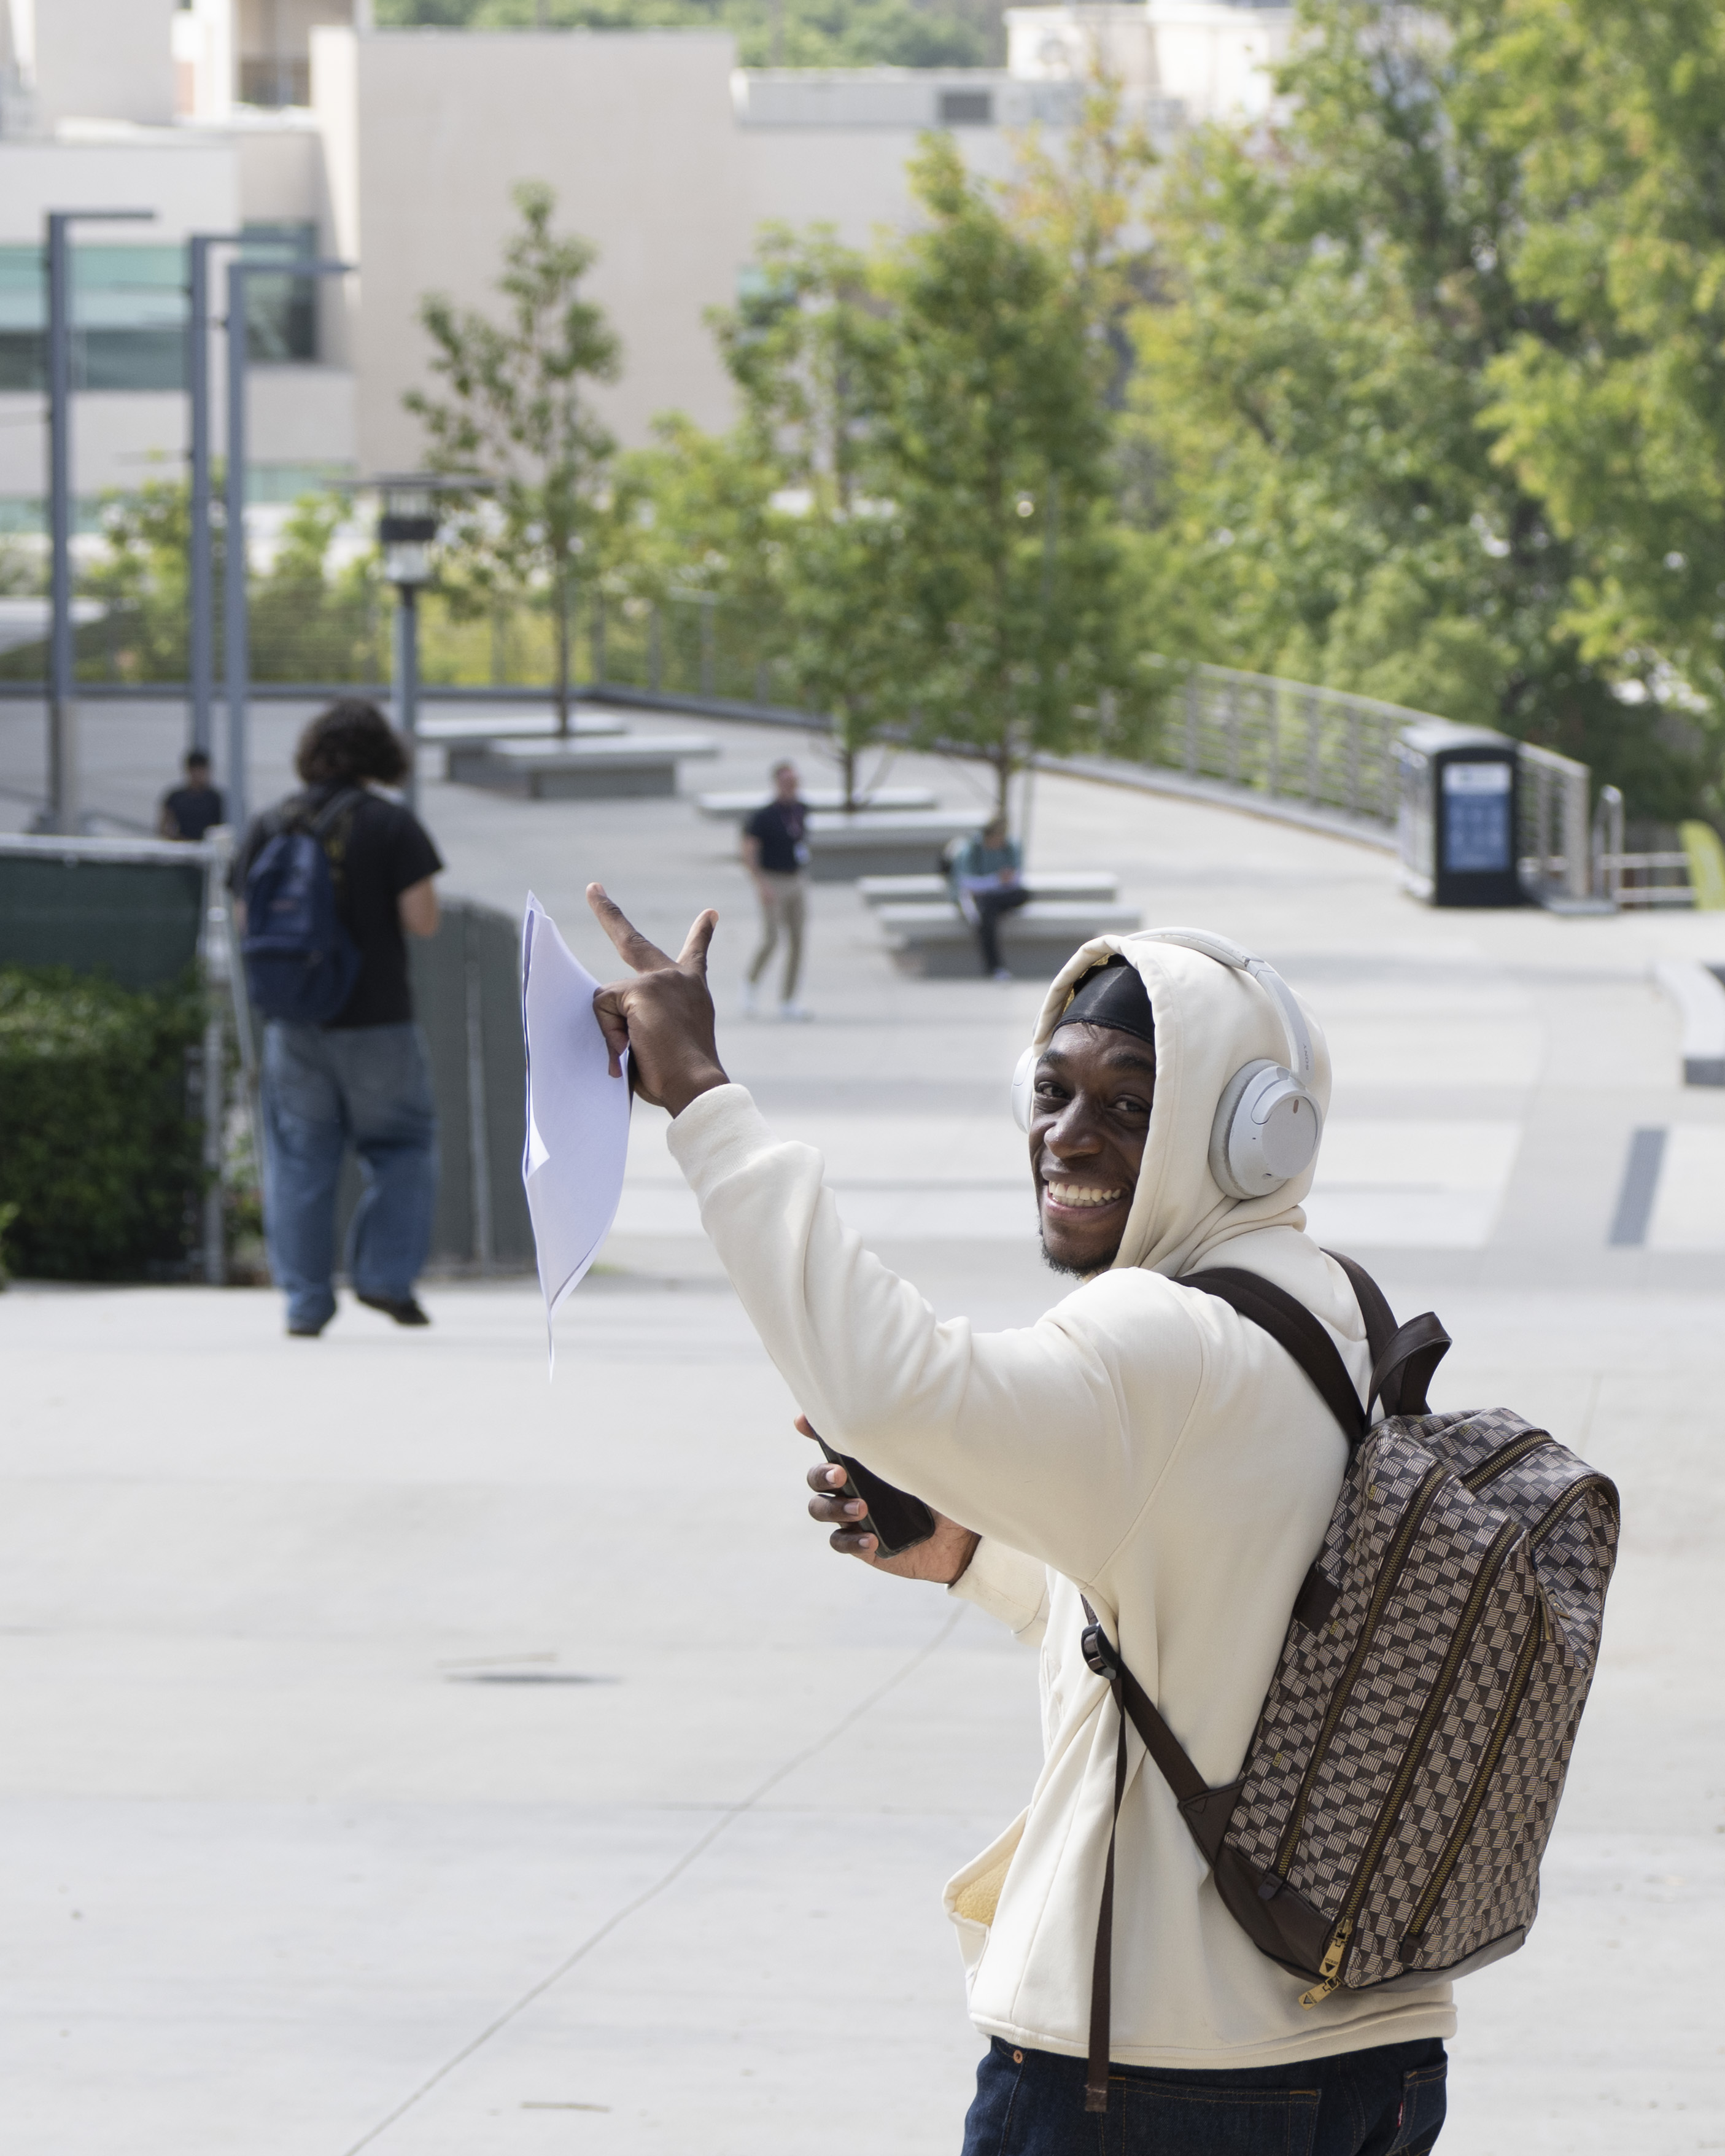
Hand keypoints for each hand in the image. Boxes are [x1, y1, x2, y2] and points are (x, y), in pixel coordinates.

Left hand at [587, 883, 728, 1115]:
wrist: (696, 1084)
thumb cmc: (679, 1074)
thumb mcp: (663, 1038)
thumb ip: (641, 1018)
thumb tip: (605, 1013)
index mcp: (692, 991)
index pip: (696, 955)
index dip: (701, 935)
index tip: (709, 914)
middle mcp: (678, 978)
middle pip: (632, 942)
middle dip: (607, 912)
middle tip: (592, 889)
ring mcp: (659, 979)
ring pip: (608, 998)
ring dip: (612, 1030)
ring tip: (638, 1052)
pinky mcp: (641, 989)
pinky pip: (603, 1007)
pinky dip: (609, 1033)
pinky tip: (630, 1046)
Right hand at [799, 1417, 979, 1583]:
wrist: (964, 1538)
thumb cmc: (945, 1490)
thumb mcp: (929, 1462)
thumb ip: (910, 1442)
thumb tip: (898, 1406)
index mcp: (867, 1459)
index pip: (832, 1442)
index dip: (812, 1429)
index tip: (803, 1422)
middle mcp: (854, 1485)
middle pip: (817, 1477)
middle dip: (821, 1474)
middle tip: (840, 1475)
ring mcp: (854, 1515)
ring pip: (820, 1508)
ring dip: (834, 1507)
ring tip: (861, 1509)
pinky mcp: (861, 1544)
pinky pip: (840, 1542)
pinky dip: (850, 1540)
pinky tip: (870, 1539)